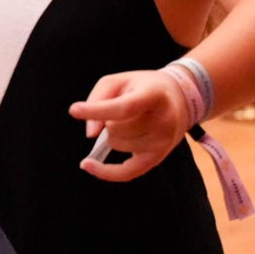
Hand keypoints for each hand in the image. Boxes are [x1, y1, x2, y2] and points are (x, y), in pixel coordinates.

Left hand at [69, 70, 189, 181]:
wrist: (180, 98)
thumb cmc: (143, 87)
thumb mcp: (121, 80)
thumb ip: (98, 98)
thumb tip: (90, 133)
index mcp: (154, 95)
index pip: (123, 108)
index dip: (97, 110)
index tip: (74, 110)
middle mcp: (163, 121)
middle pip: (116, 128)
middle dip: (108, 120)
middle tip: (120, 110)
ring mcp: (162, 142)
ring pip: (117, 145)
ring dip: (112, 134)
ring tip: (126, 122)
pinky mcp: (157, 158)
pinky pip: (126, 173)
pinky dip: (105, 172)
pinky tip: (87, 165)